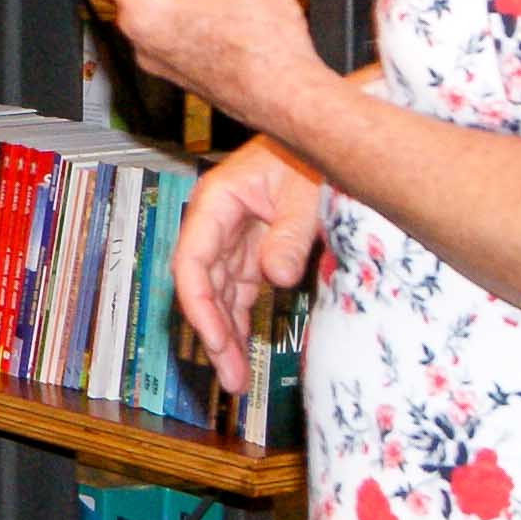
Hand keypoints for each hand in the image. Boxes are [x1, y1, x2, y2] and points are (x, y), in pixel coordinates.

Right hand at [172, 136, 324, 393]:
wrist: (329, 139)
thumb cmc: (311, 157)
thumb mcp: (305, 193)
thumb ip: (290, 235)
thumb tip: (276, 277)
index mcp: (217, 202)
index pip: (191, 262)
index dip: (199, 306)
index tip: (216, 342)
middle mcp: (218, 223)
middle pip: (203, 286)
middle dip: (213, 334)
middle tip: (230, 380)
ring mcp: (235, 238)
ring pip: (220, 293)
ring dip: (226, 334)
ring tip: (236, 378)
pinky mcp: (255, 249)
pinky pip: (240, 290)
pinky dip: (242, 319)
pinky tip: (246, 348)